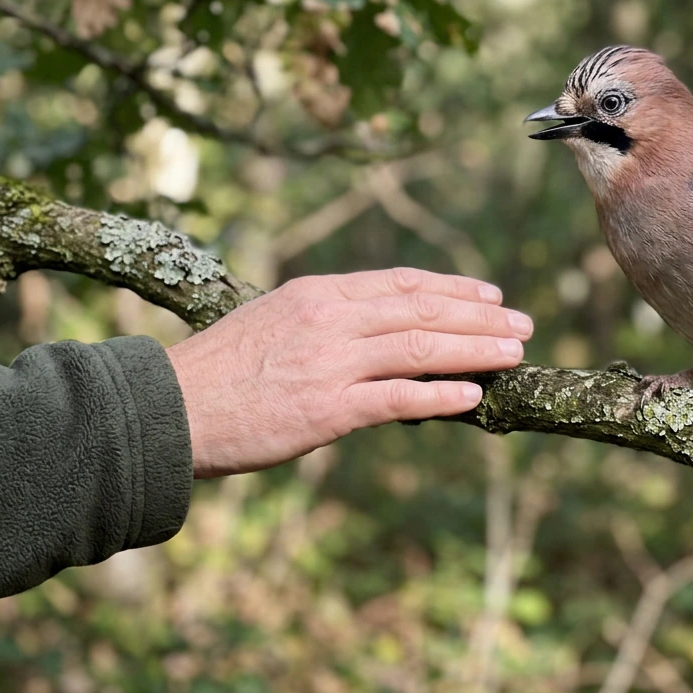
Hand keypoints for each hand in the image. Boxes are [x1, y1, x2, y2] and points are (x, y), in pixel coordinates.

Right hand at [165, 269, 531, 477]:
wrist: (170, 409)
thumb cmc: (220, 370)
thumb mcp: (273, 322)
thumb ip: (326, 320)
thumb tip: (377, 328)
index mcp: (318, 293)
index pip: (402, 282)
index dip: (454, 288)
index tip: (490, 295)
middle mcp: (331, 319)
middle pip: (423, 310)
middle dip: (480, 318)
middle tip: (522, 323)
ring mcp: (331, 363)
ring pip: (421, 347)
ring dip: (476, 350)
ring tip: (515, 353)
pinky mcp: (326, 410)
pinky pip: (397, 398)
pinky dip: (440, 395)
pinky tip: (472, 395)